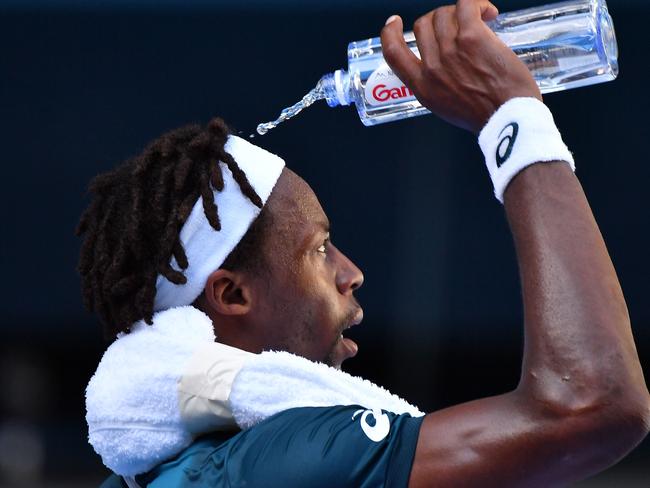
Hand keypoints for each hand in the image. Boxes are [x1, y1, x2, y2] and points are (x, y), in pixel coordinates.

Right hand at [380, 0, 541, 132]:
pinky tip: (487, 12)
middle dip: (438, 20)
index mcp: (422, 86)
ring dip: (459, 12)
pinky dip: (476, 3)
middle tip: (456, 25)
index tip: (394, 23)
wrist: (507, 116)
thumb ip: (433, 84)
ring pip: (444, 13)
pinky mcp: (472, 37)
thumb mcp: (443, 106)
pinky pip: (466, 4)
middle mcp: (432, 67)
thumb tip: (435, 63)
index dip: (390, 32)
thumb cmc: (484, 115)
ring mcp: (450, 50)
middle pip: (423, 25)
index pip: (393, 52)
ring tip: (478, 19)